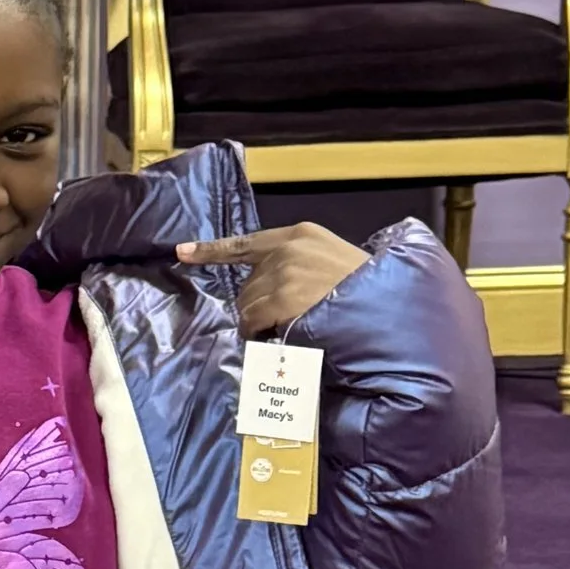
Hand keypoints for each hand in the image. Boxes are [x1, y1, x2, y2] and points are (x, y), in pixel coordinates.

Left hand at [178, 222, 367, 337]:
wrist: (388, 303)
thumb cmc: (366, 288)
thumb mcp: (333, 260)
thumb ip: (300, 264)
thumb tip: (267, 286)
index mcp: (301, 234)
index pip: (246, 243)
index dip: (211, 250)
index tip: (182, 251)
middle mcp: (288, 249)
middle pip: (247, 283)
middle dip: (257, 303)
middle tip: (280, 318)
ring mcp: (285, 274)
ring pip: (246, 303)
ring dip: (257, 320)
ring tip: (283, 327)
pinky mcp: (284, 299)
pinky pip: (252, 320)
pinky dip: (257, 331)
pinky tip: (275, 334)